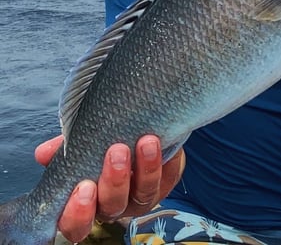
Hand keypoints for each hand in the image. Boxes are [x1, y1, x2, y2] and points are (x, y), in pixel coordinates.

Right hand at [35, 135, 184, 242]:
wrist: (136, 122)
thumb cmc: (102, 136)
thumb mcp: (81, 138)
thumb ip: (64, 146)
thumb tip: (43, 154)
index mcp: (87, 200)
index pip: (76, 224)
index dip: (78, 213)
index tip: (83, 186)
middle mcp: (114, 202)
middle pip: (113, 207)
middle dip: (115, 181)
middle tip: (116, 151)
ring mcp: (141, 195)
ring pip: (144, 194)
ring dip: (146, 168)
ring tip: (147, 141)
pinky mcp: (166, 181)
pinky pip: (170, 177)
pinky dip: (169, 161)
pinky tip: (167, 140)